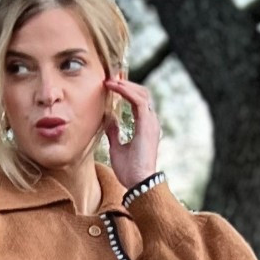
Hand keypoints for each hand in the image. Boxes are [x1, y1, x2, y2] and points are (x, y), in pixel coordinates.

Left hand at [102, 74, 160, 191]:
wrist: (138, 182)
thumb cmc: (129, 170)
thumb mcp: (117, 147)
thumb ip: (114, 132)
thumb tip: (108, 119)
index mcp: (145, 126)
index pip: (138, 101)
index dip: (126, 90)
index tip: (112, 84)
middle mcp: (150, 122)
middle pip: (141, 93)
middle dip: (126, 83)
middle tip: (110, 77)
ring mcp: (150, 122)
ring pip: (141, 94)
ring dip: (125, 85)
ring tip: (110, 80)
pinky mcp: (147, 124)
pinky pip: (138, 100)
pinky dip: (126, 92)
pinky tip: (115, 88)